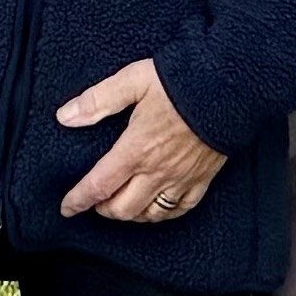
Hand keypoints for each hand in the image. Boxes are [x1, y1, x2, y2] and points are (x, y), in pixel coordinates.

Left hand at [56, 55, 228, 225]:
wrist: (230, 87)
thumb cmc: (181, 81)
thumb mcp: (133, 81)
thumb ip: (98, 101)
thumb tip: (65, 116)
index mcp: (135, 149)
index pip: (99, 185)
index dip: (79, 200)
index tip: (66, 208)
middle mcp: (156, 171)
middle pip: (122, 208)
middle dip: (103, 209)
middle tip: (95, 201)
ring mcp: (181, 179)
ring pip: (149, 214)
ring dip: (131, 214)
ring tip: (121, 204)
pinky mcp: (202, 179)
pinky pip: (180, 210)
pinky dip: (163, 214)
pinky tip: (156, 208)